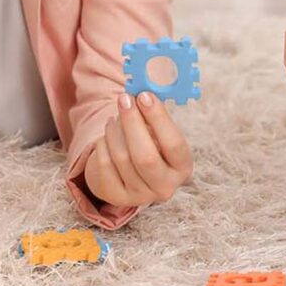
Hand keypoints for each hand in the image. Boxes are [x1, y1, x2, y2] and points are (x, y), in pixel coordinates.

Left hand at [85, 91, 192, 207]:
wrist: (132, 171)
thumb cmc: (151, 142)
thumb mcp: (160, 131)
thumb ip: (155, 112)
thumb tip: (142, 88)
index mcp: (182, 167)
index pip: (173, 144)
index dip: (158, 118)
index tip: (144, 95)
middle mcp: (165, 187)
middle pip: (145, 157)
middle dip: (132, 123)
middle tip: (124, 98)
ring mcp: (140, 196)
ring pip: (121, 158)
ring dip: (115, 130)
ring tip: (116, 116)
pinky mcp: (117, 197)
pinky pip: (104, 166)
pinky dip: (102, 144)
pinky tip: (108, 133)